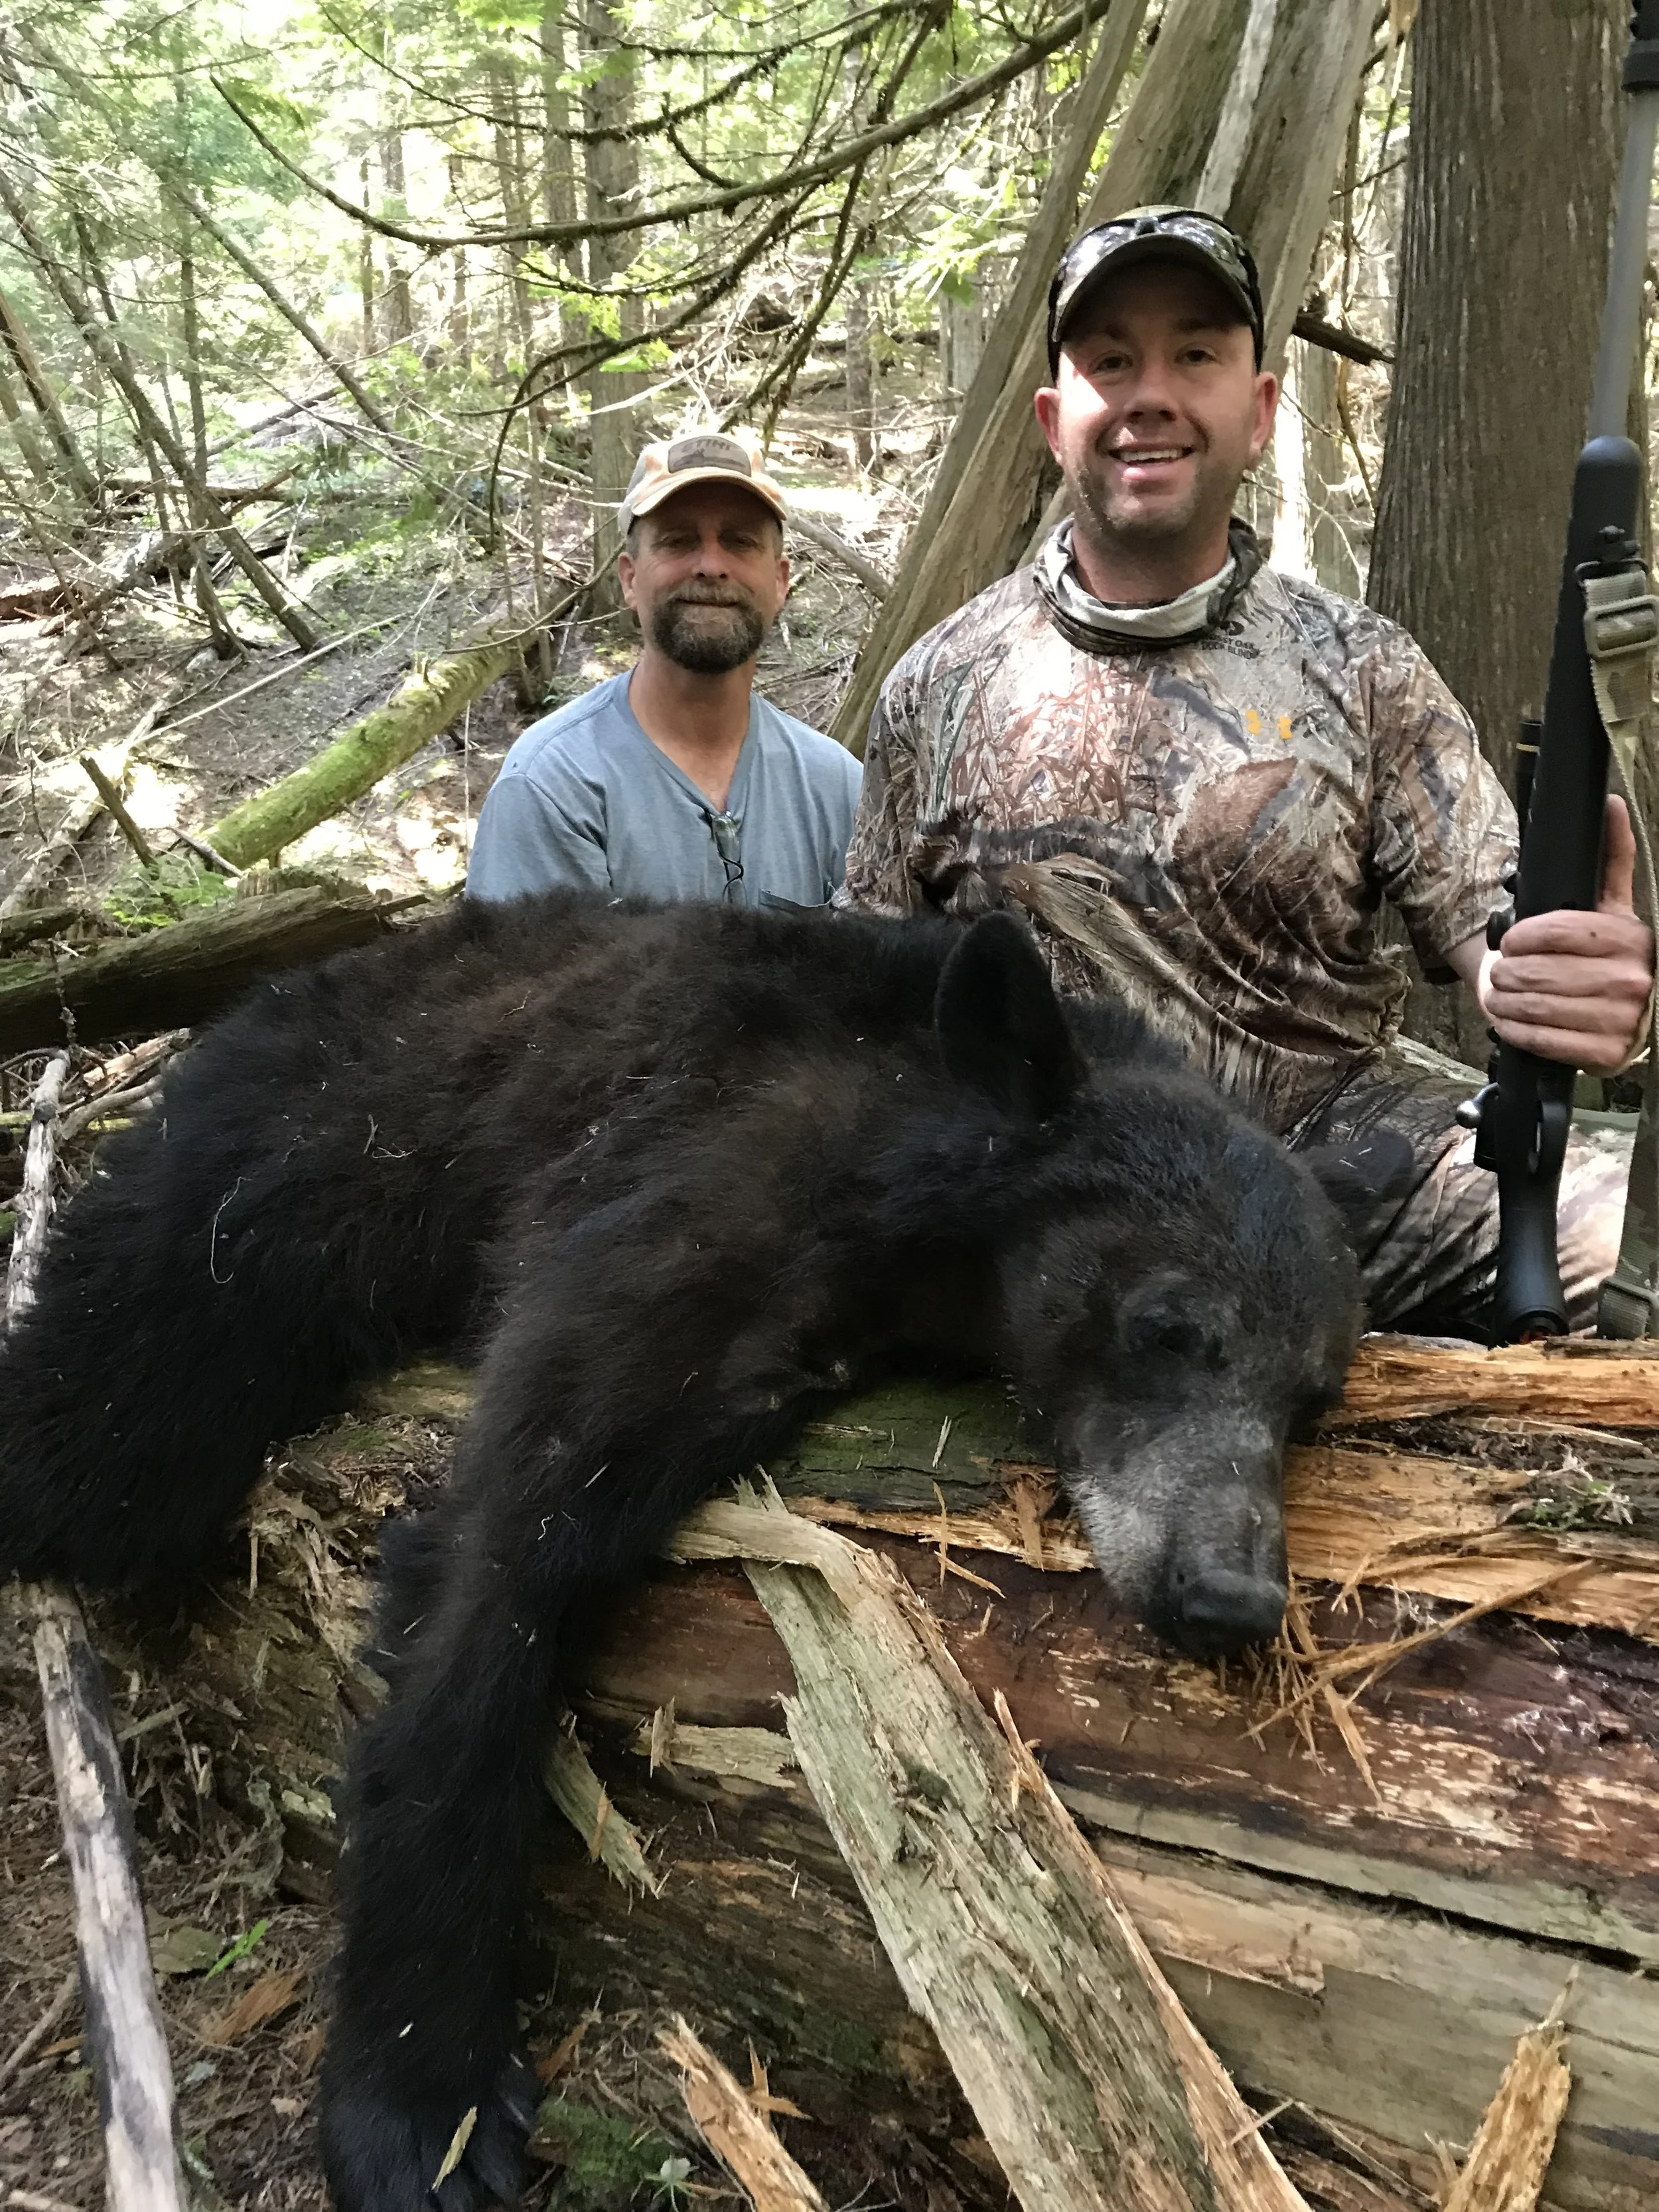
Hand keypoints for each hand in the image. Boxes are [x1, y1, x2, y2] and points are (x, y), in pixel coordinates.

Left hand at [1484, 795, 1654, 1070]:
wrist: (1631, 1016)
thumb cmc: (1612, 959)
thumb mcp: (1615, 909)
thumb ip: (1611, 860)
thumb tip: (1611, 804)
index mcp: (1630, 939)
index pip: (1556, 931)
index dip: (1521, 936)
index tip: (1511, 941)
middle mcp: (1630, 980)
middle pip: (1538, 971)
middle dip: (1507, 971)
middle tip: (1502, 971)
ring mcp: (1619, 1021)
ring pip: (1535, 1006)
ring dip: (1504, 1001)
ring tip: (1501, 994)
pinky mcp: (1603, 1056)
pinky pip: (1540, 1040)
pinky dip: (1514, 1030)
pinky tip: (1511, 1021)